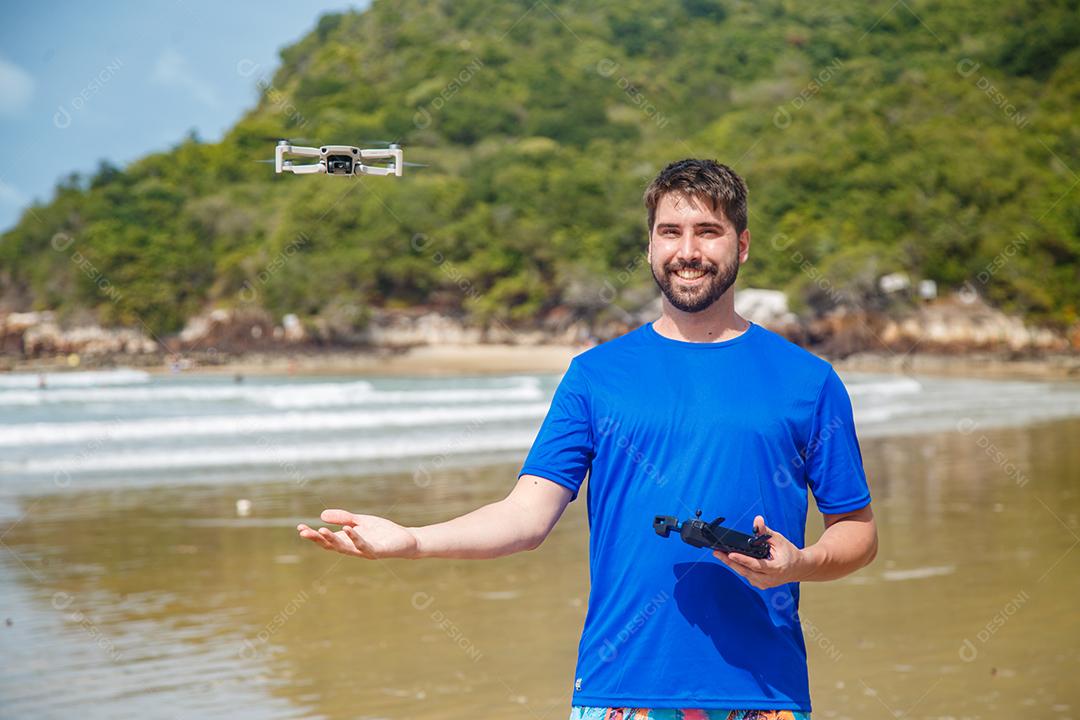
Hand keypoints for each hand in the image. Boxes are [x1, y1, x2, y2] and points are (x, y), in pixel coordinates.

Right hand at [297, 508, 418, 558]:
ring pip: (344, 547)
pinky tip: (346, 529)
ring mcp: (364, 551)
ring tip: (320, 530)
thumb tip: (321, 515)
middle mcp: (354, 549)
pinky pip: (363, 545)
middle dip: (317, 538)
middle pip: (331, 545)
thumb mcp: (360, 521)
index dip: (313, 535)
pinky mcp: (377, 551)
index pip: (327, 540)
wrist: (406, 540)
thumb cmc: (383, 532)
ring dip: (332, 539)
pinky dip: (354, 537)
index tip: (299, 527)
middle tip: (303, 531)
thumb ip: (344, 518)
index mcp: (348, 542)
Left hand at [713, 515, 807, 588]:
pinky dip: (739, 567)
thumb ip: (765, 532)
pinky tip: (729, 560)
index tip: (730, 553)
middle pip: (745, 571)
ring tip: (719, 555)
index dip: (742, 559)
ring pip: (744, 574)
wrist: (798, 568)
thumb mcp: (778, 539)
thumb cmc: (789, 553)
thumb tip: (757, 520)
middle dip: (729, 561)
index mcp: (775, 568)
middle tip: (716, 553)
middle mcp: (769, 579)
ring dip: (731, 564)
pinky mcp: (761, 584)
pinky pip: (747, 576)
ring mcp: (764, 583)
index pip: (755, 564)